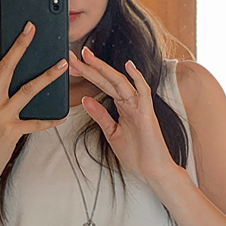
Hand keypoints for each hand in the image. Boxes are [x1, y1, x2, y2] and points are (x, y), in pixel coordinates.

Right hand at [0, 14, 68, 192]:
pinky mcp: (10, 133)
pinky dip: (49, 120)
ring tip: (62, 63)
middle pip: (6, 67)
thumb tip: (10, 76)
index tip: (0, 18)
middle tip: (32, 26)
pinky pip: (34, 124)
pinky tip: (63, 116)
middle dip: (20, 45)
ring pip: (25, 90)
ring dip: (46, 76)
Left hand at [68, 46, 179, 186]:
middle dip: (91, 67)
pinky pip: (143, 92)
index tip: (72, 64)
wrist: (152, 170)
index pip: (102, 85)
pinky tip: (129, 67)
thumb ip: (100, 116)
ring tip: (90, 57)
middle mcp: (130, 102)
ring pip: (121, 82)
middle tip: (76, 54)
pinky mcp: (147, 113)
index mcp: (122, 105)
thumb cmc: (136, 153)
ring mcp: (139, 106)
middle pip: (108, 79)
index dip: (88, 74)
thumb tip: (85, 99)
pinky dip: (137, 78)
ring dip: (105, 69)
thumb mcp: (111, 133)